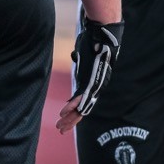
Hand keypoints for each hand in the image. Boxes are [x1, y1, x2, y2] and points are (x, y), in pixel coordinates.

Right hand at [58, 15, 123, 133]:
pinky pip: (79, 97)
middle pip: (83, 109)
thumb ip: (79, 58)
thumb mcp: (83, 53)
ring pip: (81, 107)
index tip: (65, 118)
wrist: (103, 34)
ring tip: (60, 127)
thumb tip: (74, 57)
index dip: (75, 112)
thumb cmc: (94, 40)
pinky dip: (71, 106)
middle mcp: (96, 87)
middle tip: (61, 130)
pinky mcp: (90, 80)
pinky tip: (63, 113)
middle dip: (72, 121)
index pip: (84, 102)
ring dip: (70, 118)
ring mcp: (93, 85)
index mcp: (95, 82)